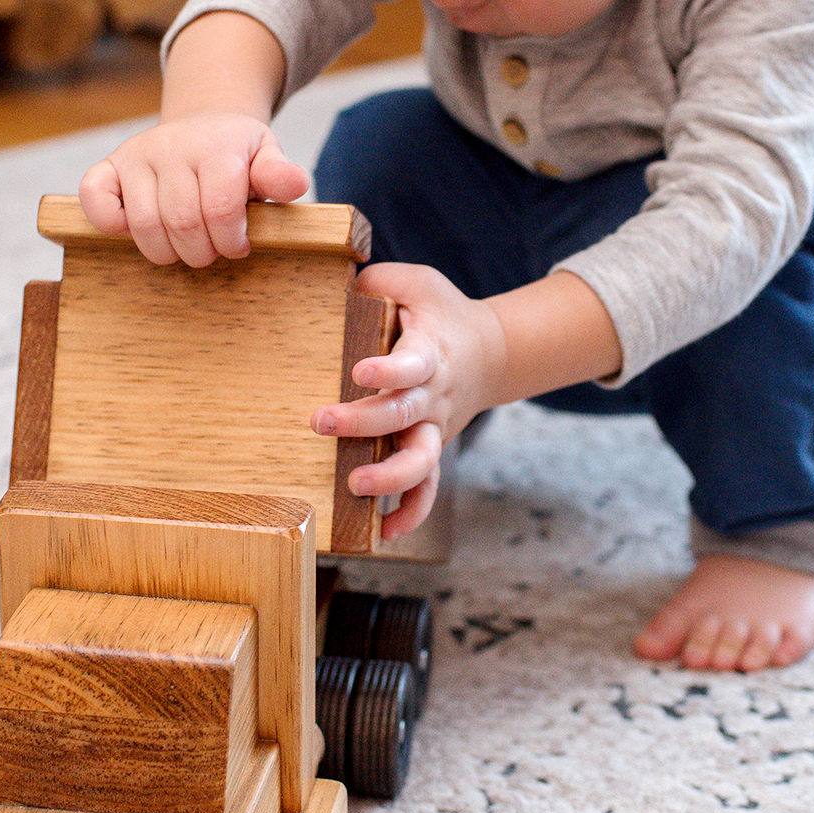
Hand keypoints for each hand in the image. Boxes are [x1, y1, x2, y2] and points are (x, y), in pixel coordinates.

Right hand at [78, 113, 309, 264]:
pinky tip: (134, 230)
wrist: (205, 123)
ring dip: (167, 251)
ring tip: (185, 246)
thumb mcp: (266, 156)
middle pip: (183, 222)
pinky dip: (110, 224)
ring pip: (144, 223)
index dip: (230, 240)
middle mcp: (172, 146)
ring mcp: (136, 155)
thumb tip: (296, 184)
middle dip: (202, 251)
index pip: (219, 208)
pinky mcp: (108, 166)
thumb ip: (278, 174)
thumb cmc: (237, 153)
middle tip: (212, 251)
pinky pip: (95, 198)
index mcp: (216, 145)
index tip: (238, 245)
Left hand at [310, 263, 507, 538]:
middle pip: (404, 416)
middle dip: (364, 423)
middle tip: (322, 423)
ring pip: (422, 461)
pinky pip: (427, 488)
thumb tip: (340, 285)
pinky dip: (412, 512)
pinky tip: (386, 532)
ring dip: (390, 478)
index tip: (360, 372)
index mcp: (431, 352)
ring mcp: (434, 427)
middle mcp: (434, 395)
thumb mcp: (418, 283)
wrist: (490, 351)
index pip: (413, 364)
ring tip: (354, 485)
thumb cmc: (440, 312)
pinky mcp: (431, 448)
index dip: (389, 370)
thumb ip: (379, 281)